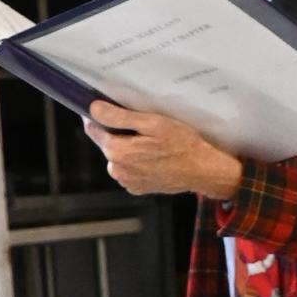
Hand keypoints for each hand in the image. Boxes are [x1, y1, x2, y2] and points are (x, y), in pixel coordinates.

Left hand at [86, 101, 242, 199]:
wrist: (203, 170)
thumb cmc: (182, 144)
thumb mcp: (153, 123)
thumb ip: (119, 116)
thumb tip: (93, 109)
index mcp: (116, 151)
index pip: (93, 129)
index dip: (98, 116)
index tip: (108, 108)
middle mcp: (117, 169)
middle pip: (107, 143)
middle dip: (118, 133)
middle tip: (142, 126)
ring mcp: (127, 181)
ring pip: (118, 158)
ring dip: (128, 149)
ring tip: (151, 144)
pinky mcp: (138, 188)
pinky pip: (129, 170)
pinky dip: (137, 162)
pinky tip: (154, 157)